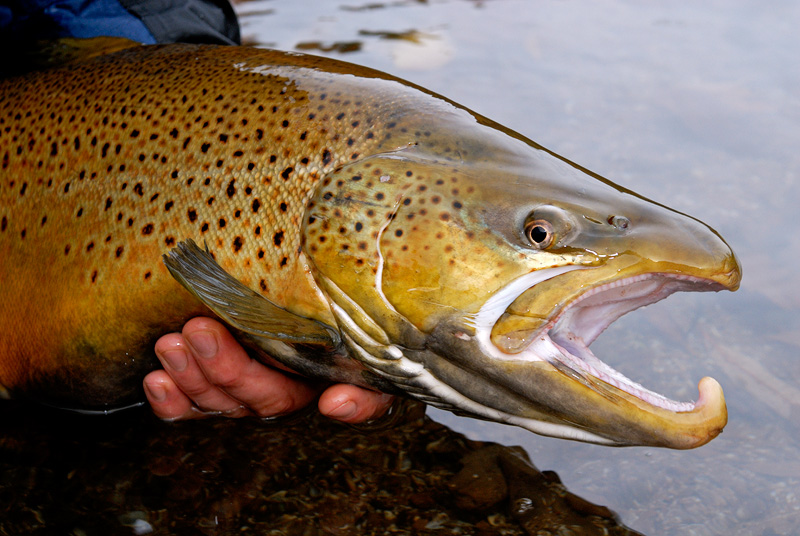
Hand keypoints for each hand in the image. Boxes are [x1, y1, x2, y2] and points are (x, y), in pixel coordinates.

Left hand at [142, 317, 393, 422]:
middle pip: (248, 395)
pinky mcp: (207, 385)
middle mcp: (272, 392)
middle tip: (198, 332)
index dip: (287, 391)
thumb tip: (333, 405)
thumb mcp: (367, 361)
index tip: (316, 396)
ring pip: (212, 398)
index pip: (291, 395)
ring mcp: (238, 390)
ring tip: (169, 346)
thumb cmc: (345, 333)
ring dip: (188, 376)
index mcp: (309, 384)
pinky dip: (169, 400)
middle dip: (222, 367)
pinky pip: (186, 405)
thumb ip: (366, 391)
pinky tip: (155, 380)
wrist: (323, 310)